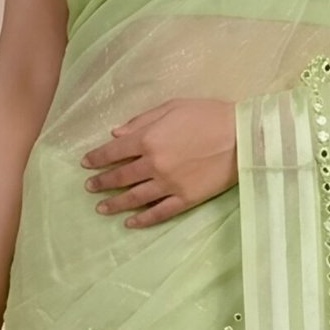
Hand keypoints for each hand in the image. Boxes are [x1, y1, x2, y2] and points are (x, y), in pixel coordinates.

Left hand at [81, 98, 238, 226]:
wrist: (243, 136)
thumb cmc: (209, 115)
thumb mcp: (172, 107)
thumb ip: (141, 120)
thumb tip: (115, 133)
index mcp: (148, 139)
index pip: (113, 152)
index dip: (97, 158)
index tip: (85, 164)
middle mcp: (153, 164)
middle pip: (120, 177)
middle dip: (102, 182)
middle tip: (89, 188)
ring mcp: (169, 184)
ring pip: (135, 197)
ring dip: (115, 203)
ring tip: (101, 208)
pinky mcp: (185, 199)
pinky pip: (159, 212)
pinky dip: (143, 219)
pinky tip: (131, 223)